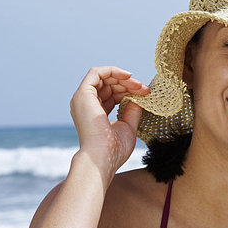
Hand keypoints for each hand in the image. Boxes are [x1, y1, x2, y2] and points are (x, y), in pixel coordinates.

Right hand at [69, 66, 149, 182]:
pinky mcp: (83, 94)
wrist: (103, 156)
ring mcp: (83, 99)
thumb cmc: (114, 148)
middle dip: (128, 84)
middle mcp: (86, 105)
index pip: (112, 95)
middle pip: (109, 85)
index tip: (145, 94)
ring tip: (139, 85)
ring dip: (123, 78)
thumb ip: (132, 110)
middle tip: (144, 89)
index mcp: (95, 114)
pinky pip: (96, 72)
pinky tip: (127, 76)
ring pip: (104, 78)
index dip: (128, 91)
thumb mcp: (128, 126)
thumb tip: (138, 97)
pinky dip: (112, 71)